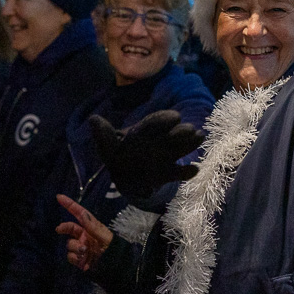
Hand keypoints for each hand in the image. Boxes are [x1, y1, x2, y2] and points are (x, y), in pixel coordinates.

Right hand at [56, 194, 113, 271]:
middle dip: (64, 228)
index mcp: (90, 227)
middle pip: (69, 228)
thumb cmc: (111, 247)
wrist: (113, 264)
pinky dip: (75, 258)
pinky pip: (71, 256)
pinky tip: (83, 261)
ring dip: (75, 248)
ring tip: (85, 252)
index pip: (79, 213)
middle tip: (59, 229)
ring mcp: (80, 246)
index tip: (59, 197)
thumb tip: (82, 213)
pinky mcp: (79, 258)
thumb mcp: (104, 236)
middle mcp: (83, 235)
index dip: (69, 204)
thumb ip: (92, 226)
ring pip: (69, 244)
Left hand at [88, 110, 202, 199]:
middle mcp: (157, 142)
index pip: (154, 123)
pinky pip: (178, 173)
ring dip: (189, 144)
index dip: (164, 120)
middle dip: (181, 132)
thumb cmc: (117, 155)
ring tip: (200, 137)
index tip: (175, 117)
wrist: (124, 176)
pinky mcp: (167, 173)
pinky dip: (186, 172)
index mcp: (143, 132)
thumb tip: (93, 120)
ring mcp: (164, 157)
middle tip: (191, 129)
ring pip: (179, 149)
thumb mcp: (107, 145)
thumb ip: (102, 134)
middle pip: (171, 135)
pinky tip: (194, 170)